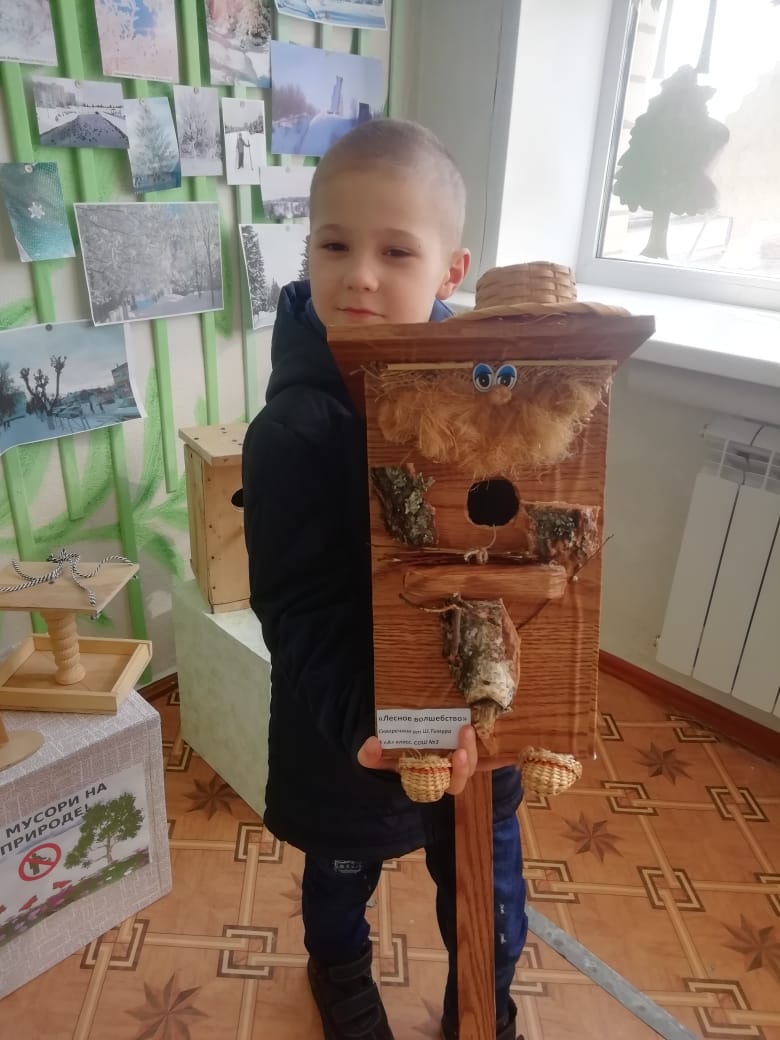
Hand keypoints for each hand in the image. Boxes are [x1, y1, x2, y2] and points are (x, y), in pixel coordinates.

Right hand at [356, 724, 478, 795]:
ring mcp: (454, 755)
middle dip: (468, 756)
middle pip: (467, 770)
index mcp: (433, 779)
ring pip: (473, 757)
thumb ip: (369, 756)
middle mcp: (448, 770)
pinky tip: (475, 716)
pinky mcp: (456, 740)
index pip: (452, 783)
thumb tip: (372, 743)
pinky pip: (472, 741)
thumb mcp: (375, 757)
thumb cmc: (387, 756)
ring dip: (472, 743)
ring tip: (467, 726)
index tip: (458, 754)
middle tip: (464, 734)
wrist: (390, 741)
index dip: (459, 772)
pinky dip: (477, 732)